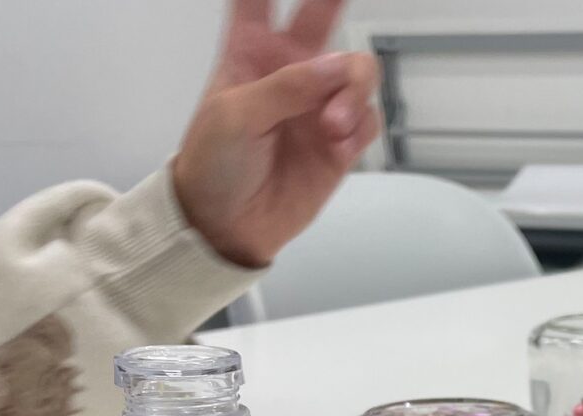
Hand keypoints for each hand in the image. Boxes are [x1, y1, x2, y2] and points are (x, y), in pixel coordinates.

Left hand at [172, 0, 379, 268]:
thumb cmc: (214, 163)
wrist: (227, 225)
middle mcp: (289, 70)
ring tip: (333, 127)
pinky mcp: (340, 142)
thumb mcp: (236, 115)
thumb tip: (338, 65)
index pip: (257, 1)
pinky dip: (360, 127)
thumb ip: (286, 86)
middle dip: (333, 1)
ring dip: (353, 93)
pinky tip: (338, 146)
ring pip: (357, 72)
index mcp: (249, 51)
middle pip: (319, 18)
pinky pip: (368, 119)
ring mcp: (318, 105)